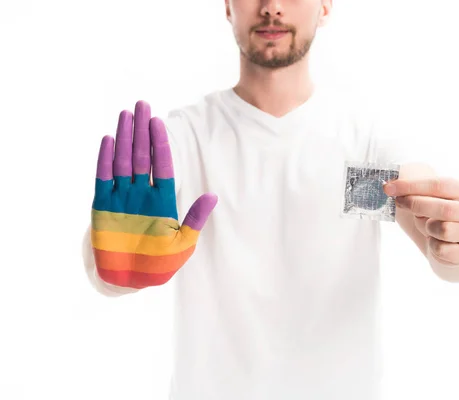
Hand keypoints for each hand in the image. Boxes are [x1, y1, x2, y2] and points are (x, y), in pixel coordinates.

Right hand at [91, 100, 217, 288]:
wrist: (130, 281)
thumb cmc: (158, 264)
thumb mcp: (182, 243)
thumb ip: (194, 218)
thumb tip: (213, 196)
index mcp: (162, 200)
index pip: (162, 165)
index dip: (160, 144)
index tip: (159, 122)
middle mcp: (141, 194)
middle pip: (141, 156)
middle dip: (142, 131)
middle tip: (142, 105)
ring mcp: (121, 198)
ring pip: (122, 161)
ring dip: (124, 138)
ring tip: (126, 115)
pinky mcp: (102, 207)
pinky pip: (103, 179)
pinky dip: (105, 161)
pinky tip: (108, 140)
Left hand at [384, 177, 458, 265]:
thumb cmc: (439, 218)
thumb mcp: (431, 199)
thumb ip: (414, 190)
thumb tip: (391, 185)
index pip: (440, 184)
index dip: (412, 185)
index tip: (389, 187)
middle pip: (443, 208)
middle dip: (415, 204)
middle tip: (398, 202)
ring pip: (443, 229)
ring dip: (427, 228)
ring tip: (429, 229)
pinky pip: (440, 249)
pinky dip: (432, 246)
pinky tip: (437, 243)